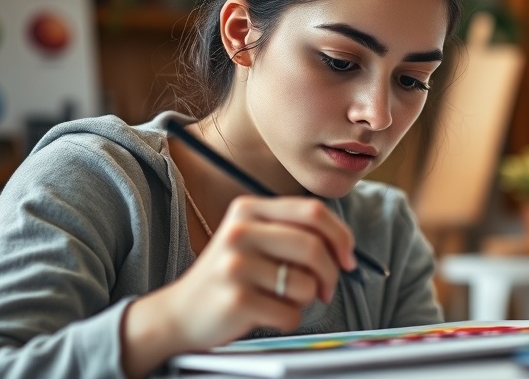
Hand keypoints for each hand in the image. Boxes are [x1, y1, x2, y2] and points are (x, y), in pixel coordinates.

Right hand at [121, 195, 357, 376]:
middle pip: (313, 246)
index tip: (348, 259)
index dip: (341, 236)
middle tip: (325, 289)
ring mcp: (235, 265)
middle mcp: (240, 231)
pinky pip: (290, 314)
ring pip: (305, 284)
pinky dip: (288, 319)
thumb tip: (346, 250)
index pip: (313, 211)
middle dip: (330, 273)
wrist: (180, 311)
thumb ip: (295, 232)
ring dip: (306, 299)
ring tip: (282, 299)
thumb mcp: (255, 238)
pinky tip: (266, 313)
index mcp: (249, 208)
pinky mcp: (236, 299)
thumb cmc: (231, 275)